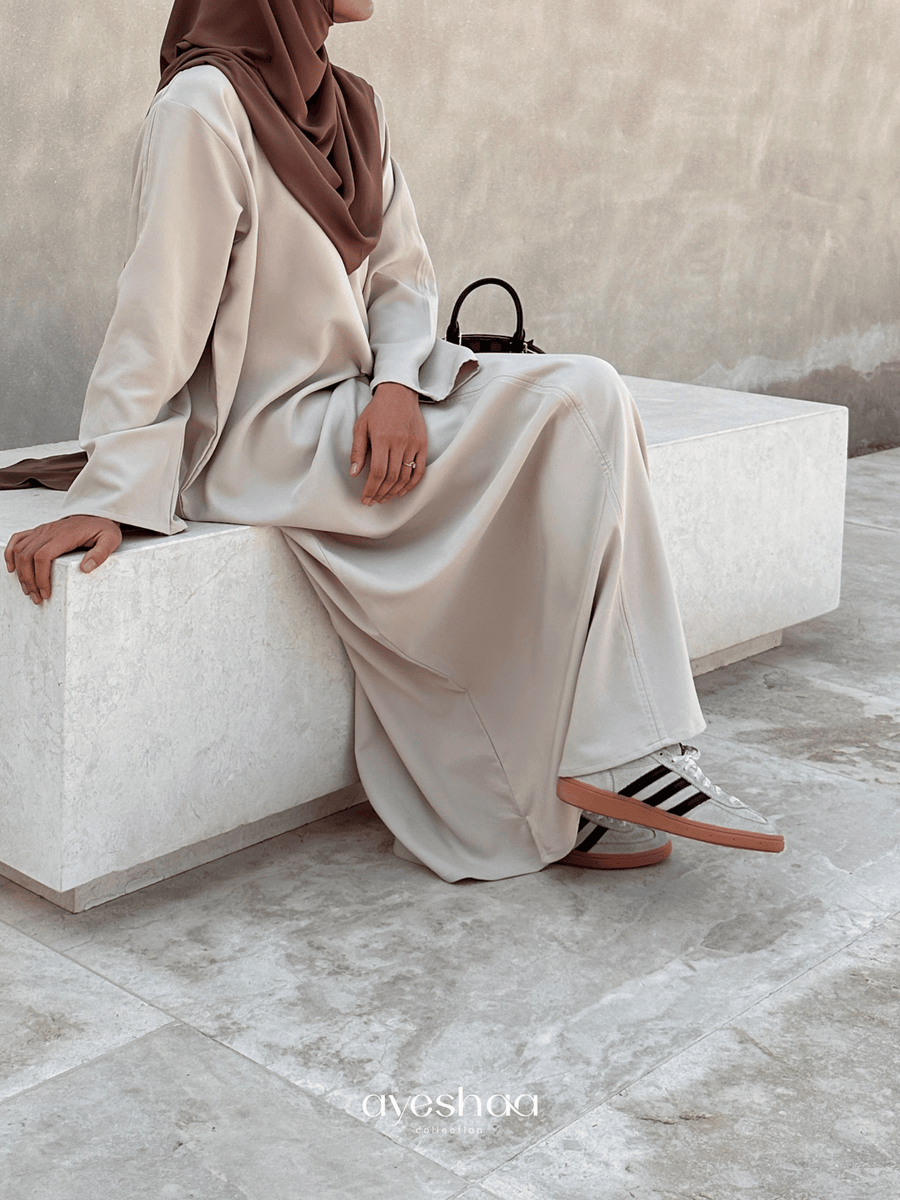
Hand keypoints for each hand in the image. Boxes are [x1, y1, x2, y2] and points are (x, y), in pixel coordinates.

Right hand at [5, 515, 121, 603]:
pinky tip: (12, 568)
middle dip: (29, 580)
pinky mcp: (39, 531)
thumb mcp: (110, 540)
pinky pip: (17, 539)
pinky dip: (10, 553)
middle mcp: (50, 531)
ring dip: (20, 572)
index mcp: (66, 535)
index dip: (41, 577)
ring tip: (28, 590)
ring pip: (20, 550)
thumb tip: (85, 568)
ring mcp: (42, 530)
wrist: (98, 514)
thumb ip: (101, 554)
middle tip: (37, 598)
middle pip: (28, 556)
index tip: (46, 593)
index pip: (43, 556)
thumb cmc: (103, 529)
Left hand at [350, 382, 426, 504]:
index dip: (371, 489)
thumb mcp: (361, 426)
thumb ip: (357, 450)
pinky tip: (402, 491)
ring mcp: (413, 444)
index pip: (377, 472)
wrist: (399, 393)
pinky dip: (411, 484)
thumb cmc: (377, 410)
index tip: (365, 498)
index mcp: (382, 438)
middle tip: (373, 501)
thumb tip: (354, 473)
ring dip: (394, 491)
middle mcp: (399, 443)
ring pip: (405, 476)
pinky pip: (419, 469)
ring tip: (385, 498)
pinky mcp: (422, 444)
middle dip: (381, 493)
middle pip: (391, 477)